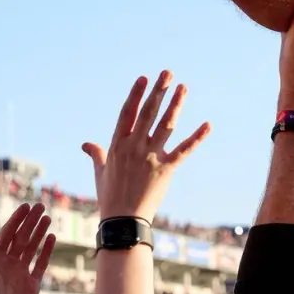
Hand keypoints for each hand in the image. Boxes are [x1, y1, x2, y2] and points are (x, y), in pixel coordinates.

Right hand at [82, 72, 210, 218]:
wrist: (123, 220)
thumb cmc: (110, 195)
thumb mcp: (100, 172)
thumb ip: (96, 154)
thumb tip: (85, 143)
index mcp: (117, 145)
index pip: (127, 114)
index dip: (136, 95)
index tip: (144, 78)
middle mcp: (134, 147)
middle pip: (148, 113)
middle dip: (158, 92)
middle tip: (168, 73)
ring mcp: (151, 157)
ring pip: (166, 125)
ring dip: (176, 105)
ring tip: (183, 87)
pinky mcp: (167, 169)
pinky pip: (184, 150)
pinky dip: (197, 137)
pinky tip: (208, 124)